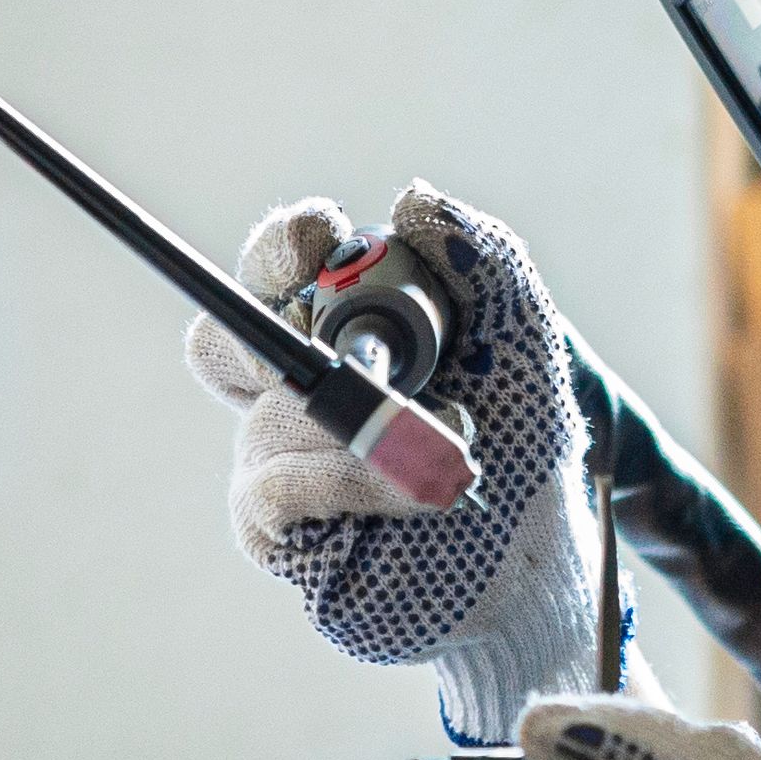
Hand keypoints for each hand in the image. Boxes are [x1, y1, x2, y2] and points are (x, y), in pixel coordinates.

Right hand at [193, 185, 596, 723]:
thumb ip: (483, 260)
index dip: (284, 245)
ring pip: (266, 418)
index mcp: (339, 327)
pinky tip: (418, 497)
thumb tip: (413, 198)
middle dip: (269, 335)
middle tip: (342, 347)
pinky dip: (351, 483)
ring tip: (453, 454)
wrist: (537, 561)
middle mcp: (293, 388)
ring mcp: (276, 458)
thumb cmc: (524, 443)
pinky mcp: (276, 531)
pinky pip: (276, 487)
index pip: (277, 269)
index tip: (321, 234)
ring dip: (365, 431)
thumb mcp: (524, 339)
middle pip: (223, 339)